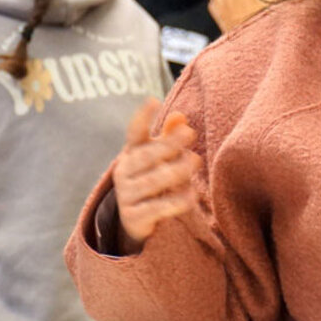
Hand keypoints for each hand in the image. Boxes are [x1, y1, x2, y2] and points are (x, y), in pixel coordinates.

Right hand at [112, 98, 202, 253]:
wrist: (138, 220)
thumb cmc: (154, 179)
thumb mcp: (161, 158)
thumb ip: (171, 137)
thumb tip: (180, 116)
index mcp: (132, 153)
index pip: (134, 133)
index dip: (142, 117)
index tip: (153, 100)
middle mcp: (124, 172)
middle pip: (146, 155)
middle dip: (169, 143)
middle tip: (191, 134)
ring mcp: (126, 195)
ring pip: (151, 181)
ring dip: (175, 170)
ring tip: (196, 162)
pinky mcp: (133, 217)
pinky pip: (156, 209)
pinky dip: (175, 202)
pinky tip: (192, 197)